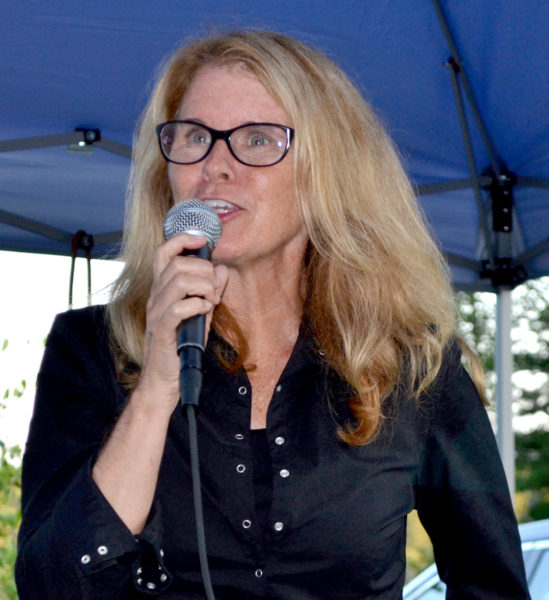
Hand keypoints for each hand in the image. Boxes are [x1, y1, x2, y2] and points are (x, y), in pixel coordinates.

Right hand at [136, 233, 228, 413]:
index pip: (163, 252)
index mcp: (162, 289)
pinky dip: (197, 305)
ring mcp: (156, 313)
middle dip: (204, 270)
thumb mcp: (200, 313)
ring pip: (178, 282)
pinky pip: (178, 308)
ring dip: (203, 287)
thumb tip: (221, 269)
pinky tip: (206, 310)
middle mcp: (156, 297)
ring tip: (212, 301)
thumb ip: (210, 291)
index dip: (181, 239)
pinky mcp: (162, 331)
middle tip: (215, 289)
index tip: (202, 241)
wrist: (164, 379)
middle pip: (177, 265)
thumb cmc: (181, 346)